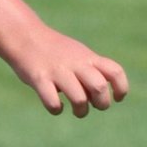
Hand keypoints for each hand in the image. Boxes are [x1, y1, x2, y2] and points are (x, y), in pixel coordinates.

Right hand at [9, 29, 128, 117]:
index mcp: (88, 58)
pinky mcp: (39, 79)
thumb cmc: (55, 51)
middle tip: (93, 105)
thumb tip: (100, 98)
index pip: (115, 72)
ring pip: (79, 98)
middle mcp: (75, 64)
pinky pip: (52, 102)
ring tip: (76, 110)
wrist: (25, 36)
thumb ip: (92, 71)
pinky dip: (56, 109)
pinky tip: (55, 106)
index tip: (117, 98)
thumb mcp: (79, 54)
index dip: (121, 88)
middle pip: (99, 87)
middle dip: (101, 104)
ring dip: (81, 111)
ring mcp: (57, 71)